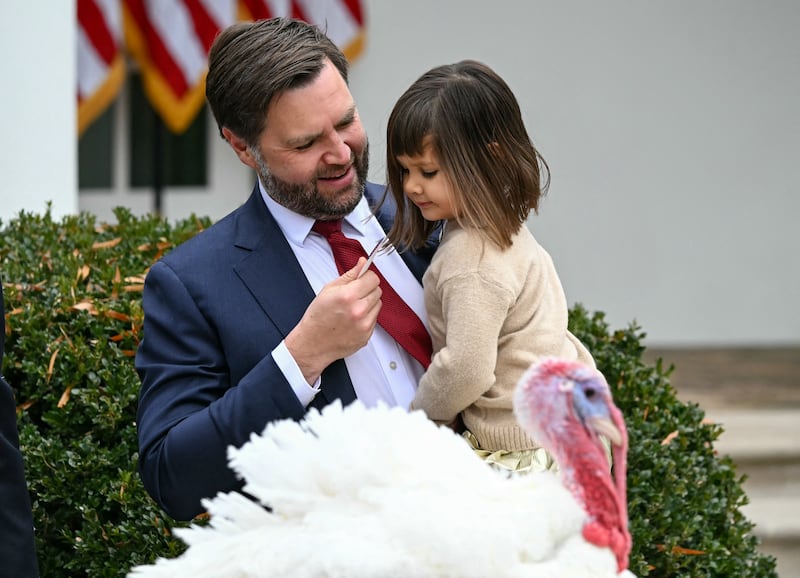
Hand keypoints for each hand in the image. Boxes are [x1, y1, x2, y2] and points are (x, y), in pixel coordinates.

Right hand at [286, 257, 381, 382]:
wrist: (312, 343)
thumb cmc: (317, 318)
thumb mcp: (329, 290)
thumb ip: (349, 275)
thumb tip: (362, 263)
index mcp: (348, 296)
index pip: (373, 278)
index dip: (366, 277)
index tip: (362, 279)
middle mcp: (359, 310)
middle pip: (378, 290)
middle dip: (367, 289)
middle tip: (354, 294)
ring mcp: (364, 325)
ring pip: (378, 304)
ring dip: (369, 303)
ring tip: (352, 308)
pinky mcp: (367, 335)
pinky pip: (374, 319)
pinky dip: (367, 317)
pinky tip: (353, 319)